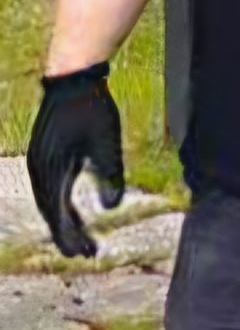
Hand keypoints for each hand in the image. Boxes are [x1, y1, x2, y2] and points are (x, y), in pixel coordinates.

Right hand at [28, 64, 124, 258]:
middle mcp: (38, 170)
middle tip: (88, 253)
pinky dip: (62, 203)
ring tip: (83, 239)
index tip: (87, 253)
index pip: (57, 215)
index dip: (71, 237)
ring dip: (65, 221)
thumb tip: (112, 209)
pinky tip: (73, 212)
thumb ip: (110, 176)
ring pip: (50, 201)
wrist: (74, 76)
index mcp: (50, 171)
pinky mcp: (45, 154)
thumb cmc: (92, 108)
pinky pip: (52, 187)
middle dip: (69, 234)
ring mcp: (39, 162)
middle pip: (52, 212)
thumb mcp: (107, 144)